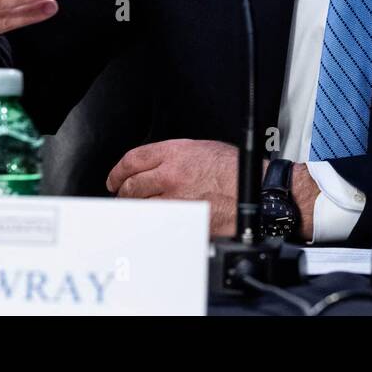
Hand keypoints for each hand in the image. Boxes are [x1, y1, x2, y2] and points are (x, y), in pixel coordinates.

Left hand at [107, 140, 319, 239]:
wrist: (256, 191)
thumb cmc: (235, 170)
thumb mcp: (201, 149)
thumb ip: (173, 157)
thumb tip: (153, 167)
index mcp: (175, 153)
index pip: (133, 160)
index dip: (118, 171)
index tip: (115, 178)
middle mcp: (171, 175)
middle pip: (131, 185)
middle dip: (122, 192)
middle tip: (122, 195)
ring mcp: (176, 200)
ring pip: (141, 206)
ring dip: (135, 208)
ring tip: (136, 209)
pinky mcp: (183, 220)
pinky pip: (158, 222)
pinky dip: (152, 222)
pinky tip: (153, 221)